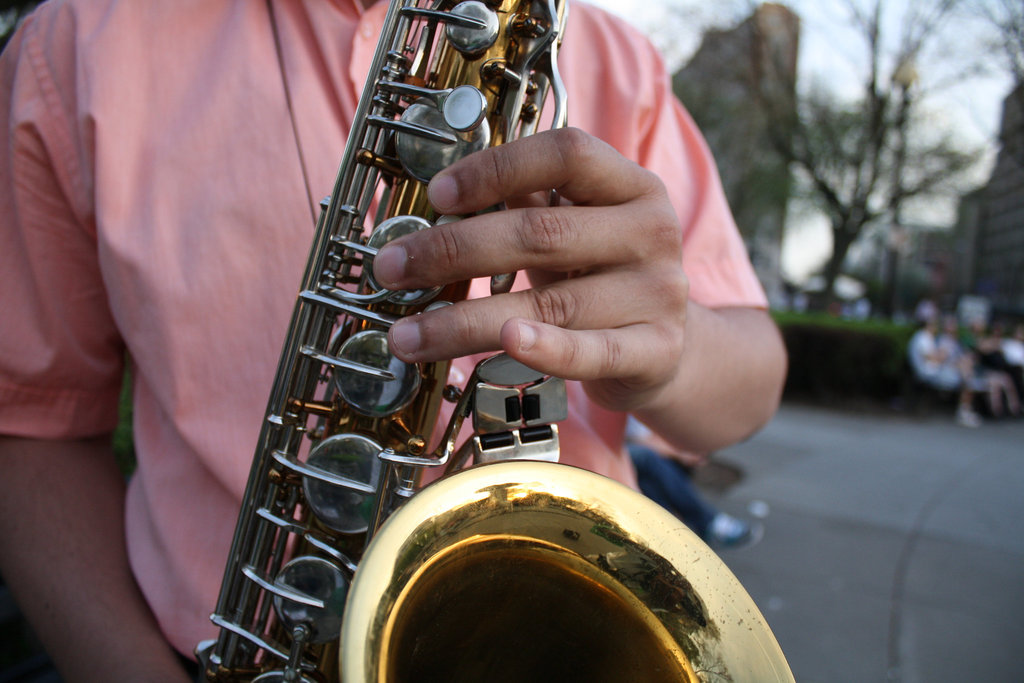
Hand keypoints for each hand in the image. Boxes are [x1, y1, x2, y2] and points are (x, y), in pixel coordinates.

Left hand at [373, 127, 688, 412]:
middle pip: (542, 232)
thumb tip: (435, 201)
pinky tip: (507, 344)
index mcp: (632, 186)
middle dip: (453, 251)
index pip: (566, 155)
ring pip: (550, 303)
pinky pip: (593, 352)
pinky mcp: (655, 351)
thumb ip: (524, 204)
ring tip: (407, 335)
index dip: (496, 169)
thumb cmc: (602, 277)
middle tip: (391, 269)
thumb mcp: (574, 228)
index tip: (436, 195)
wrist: (668, 348)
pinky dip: (548, 350)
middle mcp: (652, 233)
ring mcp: (657, 294)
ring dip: (465, 320)